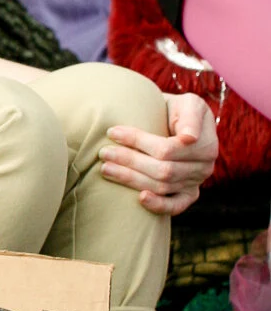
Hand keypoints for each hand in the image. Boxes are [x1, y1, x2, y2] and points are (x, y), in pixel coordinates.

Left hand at [99, 92, 216, 213]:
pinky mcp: (188, 195)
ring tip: (105, 168)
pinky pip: (175, 206)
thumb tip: (189, 138)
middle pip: (162, 170)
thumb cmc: (179, 109)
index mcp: (206, 144)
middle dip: (130, 161)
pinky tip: (139, 198)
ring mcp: (196, 183)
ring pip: (161, 186)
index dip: (138, 141)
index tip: (112, 132)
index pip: (167, 149)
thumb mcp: (189, 104)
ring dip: (131, 179)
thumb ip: (191, 116)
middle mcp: (205, 167)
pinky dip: (158, 205)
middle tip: (104, 153)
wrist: (178, 122)